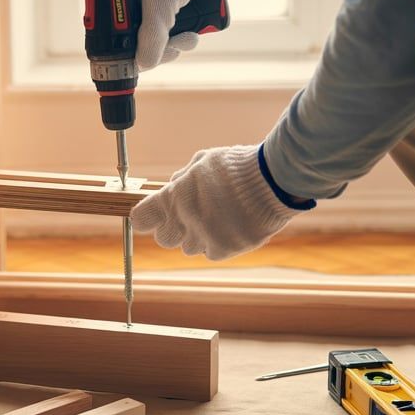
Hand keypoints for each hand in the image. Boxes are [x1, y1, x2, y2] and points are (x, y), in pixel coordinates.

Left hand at [132, 145, 309, 259]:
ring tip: (217, 218)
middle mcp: (184, 221)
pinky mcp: (224, 249)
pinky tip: (230, 226)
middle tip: (189, 216)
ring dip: (196, 236)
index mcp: (174, 197)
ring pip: (188, 247)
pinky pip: (210, 252)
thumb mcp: (203, 161)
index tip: (153, 216)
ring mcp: (204, 237)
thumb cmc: (237, 167)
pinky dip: (217, 243)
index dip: (146, 217)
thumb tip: (171, 186)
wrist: (272, 181)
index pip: (141, 218)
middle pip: (163, 238)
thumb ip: (183, 178)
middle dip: (172, 228)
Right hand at [133, 0, 234, 70]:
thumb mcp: (160, 7)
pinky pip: (173, 32)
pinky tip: (194, 32)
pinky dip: (184, 36)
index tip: (149, 60)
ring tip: (190, 37)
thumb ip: (151, 39)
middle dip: (163, 50)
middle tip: (176, 48)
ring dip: (178, 44)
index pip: (118, 37)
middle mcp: (133, 3)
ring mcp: (153, 6)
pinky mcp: (171, 7)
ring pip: (160, 40)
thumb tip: (143, 65)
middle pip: (141, 44)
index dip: (132, 53)